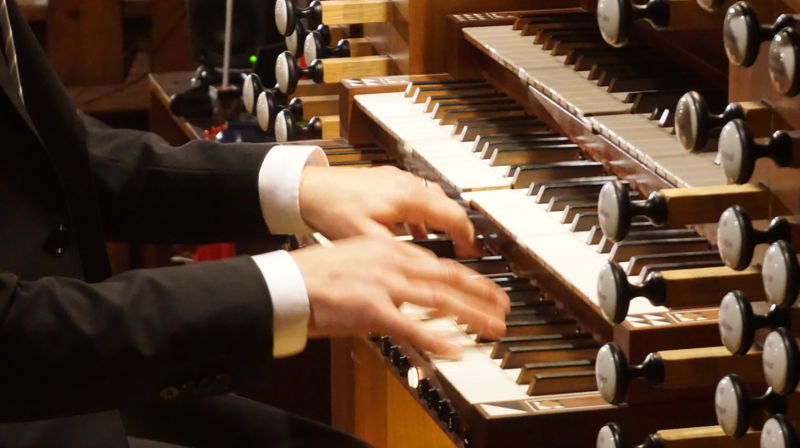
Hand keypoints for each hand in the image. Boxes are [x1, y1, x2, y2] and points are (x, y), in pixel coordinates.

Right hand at [290, 236, 508, 356]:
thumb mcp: (355, 258)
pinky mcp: (372, 309)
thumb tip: (404, 287)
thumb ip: (384, 269)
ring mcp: (383, 284)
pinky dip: (436, 339)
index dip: (464, 276)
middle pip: (447, 277)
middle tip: (502, 305)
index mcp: (386, 247)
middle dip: (480, 293)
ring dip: (470, 315)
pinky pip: (412, 326)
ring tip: (492, 327)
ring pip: (439, 300)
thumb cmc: (313, 274)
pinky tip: (455, 349)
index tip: (481, 287)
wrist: (285, 283)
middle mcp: (390, 261)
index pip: (435, 262)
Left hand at [299, 165, 481, 257]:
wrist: (307, 187)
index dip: (467, 237)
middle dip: (459, 228)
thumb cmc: (333, 208)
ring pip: (433, 199)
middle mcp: (408, 184)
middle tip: (464, 249)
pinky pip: (416, 196)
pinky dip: (423, 214)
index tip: (472, 253)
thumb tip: (422, 270)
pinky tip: (414, 230)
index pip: (454, 216)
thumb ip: (400, 253)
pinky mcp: (386, 180)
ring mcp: (397, 180)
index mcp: (409, 198)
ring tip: (442, 242)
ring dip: (440, 220)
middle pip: (448, 205)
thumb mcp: (369, 239)